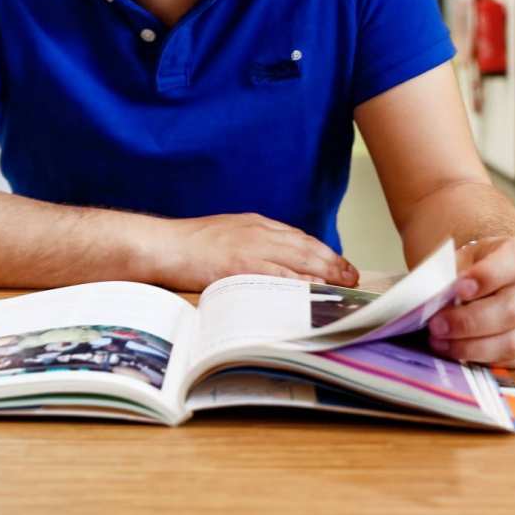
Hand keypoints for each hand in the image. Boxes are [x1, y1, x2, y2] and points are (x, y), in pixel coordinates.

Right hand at [151, 212, 358, 291]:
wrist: (162, 244)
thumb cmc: (188, 244)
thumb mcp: (225, 233)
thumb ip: (249, 243)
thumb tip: (270, 262)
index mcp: (253, 223)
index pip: (297, 236)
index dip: (321, 250)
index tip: (337, 262)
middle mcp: (257, 231)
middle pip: (304, 245)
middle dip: (332, 261)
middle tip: (352, 276)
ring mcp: (250, 247)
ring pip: (298, 258)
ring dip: (325, 272)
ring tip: (344, 286)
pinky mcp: (240, 265)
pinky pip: (278, 275)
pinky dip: (300, 282)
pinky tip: (315, 291)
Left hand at [427, 236, 514, 367]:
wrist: (499, 279)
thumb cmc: (478, 266)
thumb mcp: (464, 257)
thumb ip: (453, 272)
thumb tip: (436, 296)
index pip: (514, 262)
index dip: (486, 276)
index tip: (458, 289)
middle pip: (512, 310)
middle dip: (469, 322)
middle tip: (437, 326)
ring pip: (514, 342)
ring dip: (472, 347)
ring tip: (441, 343)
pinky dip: (484, 359)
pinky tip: (459, 352)